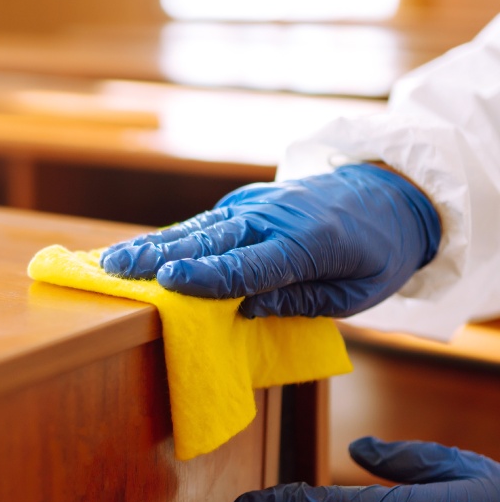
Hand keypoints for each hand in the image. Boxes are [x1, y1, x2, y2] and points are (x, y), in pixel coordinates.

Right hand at [100, 164, 439, 317]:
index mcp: (309, 242)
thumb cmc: (376, 255)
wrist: (389, 194)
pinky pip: (203, 224)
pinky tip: (138, 250)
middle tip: (116, 269)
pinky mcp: (244, 203)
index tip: (166, 283)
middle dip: (160, 256)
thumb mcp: (356, 292)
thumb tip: (245, 307)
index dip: (207, 276)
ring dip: (152, 245)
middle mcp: (274, 217)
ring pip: (198, 228)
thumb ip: (300, 298)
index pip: (250, 264)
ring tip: (112, 259)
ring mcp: (256, 205)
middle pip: (211, 240)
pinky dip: (168, 238)